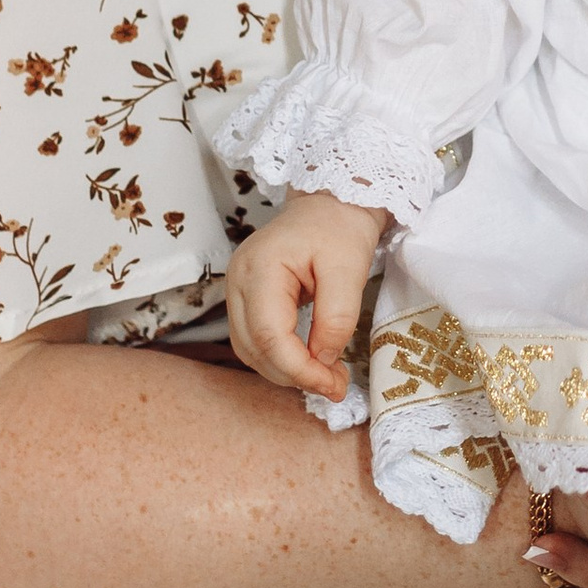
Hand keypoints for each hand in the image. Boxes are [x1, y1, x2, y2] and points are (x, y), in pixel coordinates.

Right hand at [225, 191, 388, 402]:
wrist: (331, 202)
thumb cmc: (340, 227)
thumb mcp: (350, 270)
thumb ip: (336, 318)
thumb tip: (322, 361)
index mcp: (260, 267)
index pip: (269, 335)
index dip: (299, 369)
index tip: (332, 385)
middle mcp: (238, 279)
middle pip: (253, 347)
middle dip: (293, 374)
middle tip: (335, 385)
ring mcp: (237, 287)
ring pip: (249, 349)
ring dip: (285, 370)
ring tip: (325, 375)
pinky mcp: (246, 295)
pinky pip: (254, 338)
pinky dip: (279, 356)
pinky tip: (308, 359)